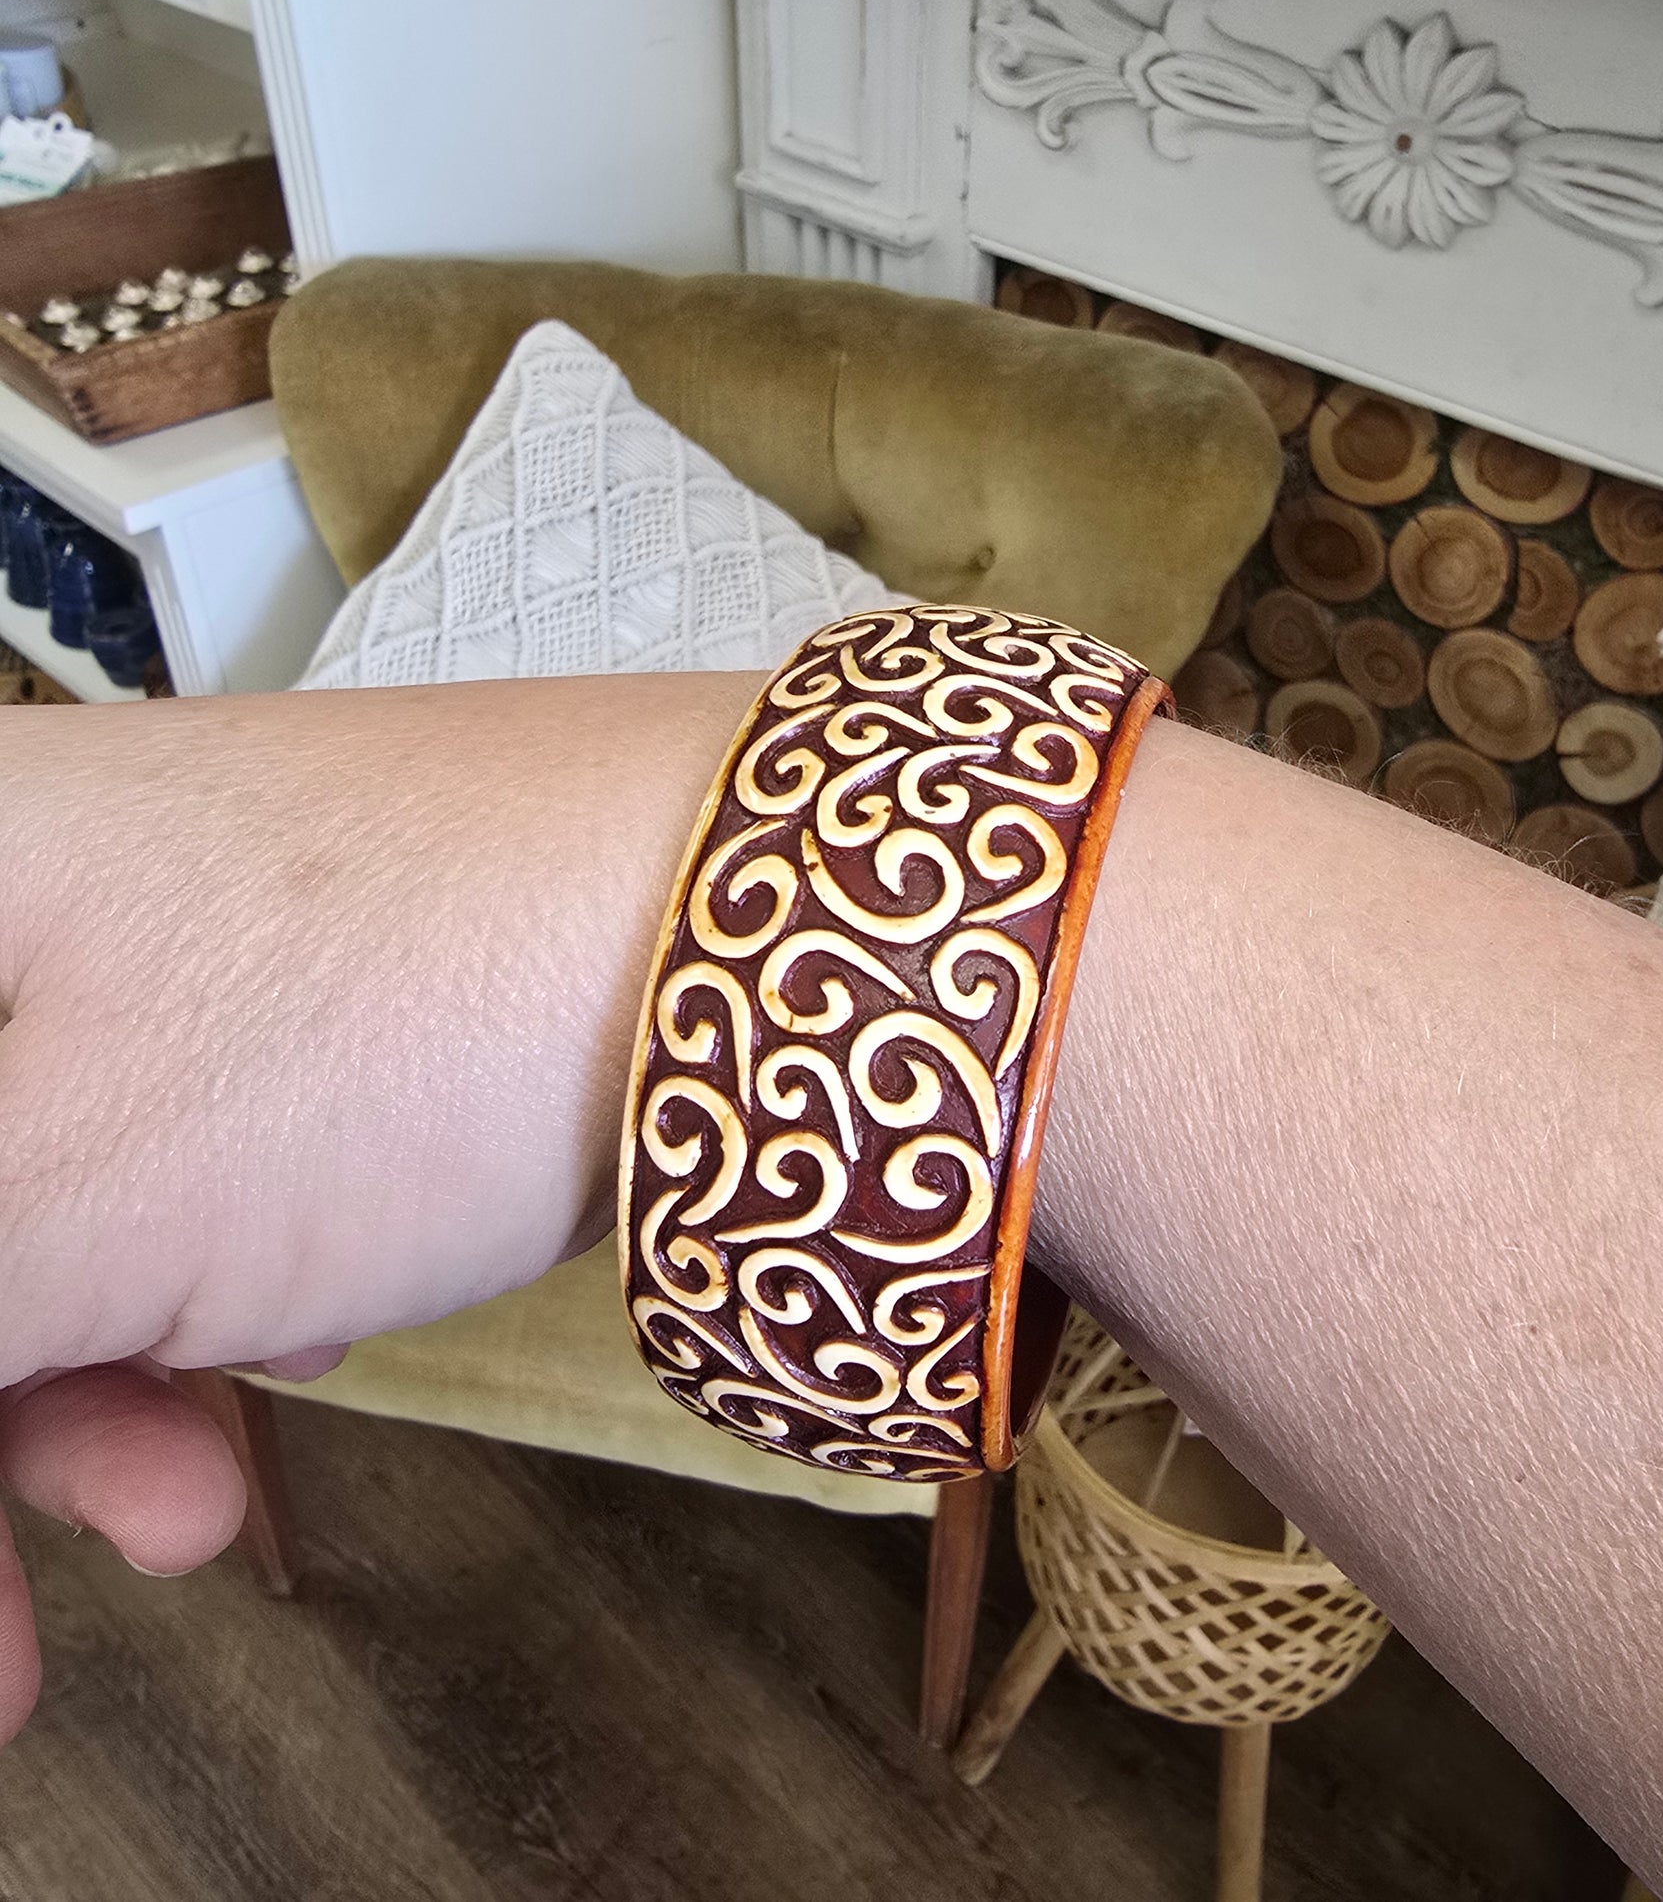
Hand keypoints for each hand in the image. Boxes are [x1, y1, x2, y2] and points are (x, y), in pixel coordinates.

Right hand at [0, 674, 750, 1738]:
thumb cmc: (413, 1019)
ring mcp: (207, 924)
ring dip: (114, 1379)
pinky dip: (226, 1280)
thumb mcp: (75, 1186)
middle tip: (42, 1618)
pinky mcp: (333, 980)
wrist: (759, 934)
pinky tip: (317, 1319)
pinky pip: (203, 1158)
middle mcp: (56, 875)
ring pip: (76, 1193)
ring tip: (207, 1494)